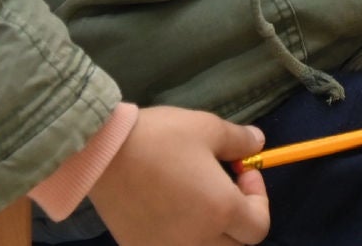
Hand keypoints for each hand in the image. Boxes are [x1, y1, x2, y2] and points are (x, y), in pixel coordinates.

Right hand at [90, 107, 269, 245]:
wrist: (103, 154)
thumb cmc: (160, 138)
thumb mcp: (207, 127)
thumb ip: (239, 140)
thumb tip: (258, 143)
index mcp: (221, 211)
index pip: (259, 227)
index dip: (258, 198)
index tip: (242, 171)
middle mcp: (199, 240)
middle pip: (236, 245)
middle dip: (238, 217)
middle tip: (222, 185)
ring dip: (210, 231)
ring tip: (196, 201)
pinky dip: (180, 237)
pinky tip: (168, 211)